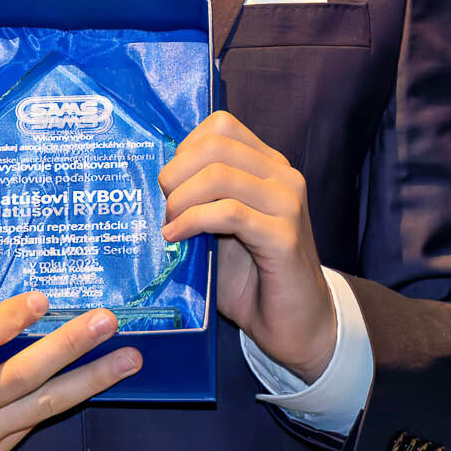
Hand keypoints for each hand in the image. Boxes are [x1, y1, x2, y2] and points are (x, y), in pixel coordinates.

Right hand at [0, 292, 138, 450]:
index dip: (6, 322)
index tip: (40, 298)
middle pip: (20, 377)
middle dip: (67, 348)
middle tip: (106, 320)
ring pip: (41, 407)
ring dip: (89, 381)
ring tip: (129, 358)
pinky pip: (34, 424)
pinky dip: (68, 402)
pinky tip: (98, 381)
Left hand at [160, 111, 335, 382]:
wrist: (296, 324)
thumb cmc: (252, 278)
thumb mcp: (220, 228)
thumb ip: (200, 199)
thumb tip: (153, 182)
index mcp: (269, 165)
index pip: (221, 126)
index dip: (185, 148)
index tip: (168, 184)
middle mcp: (283, 176)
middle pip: (216, 145)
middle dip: (176, 173)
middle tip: (163, 206)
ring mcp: (288, 203)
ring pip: (220, 175)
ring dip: (181, 200)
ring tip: (168, 226)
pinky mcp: (284, 236)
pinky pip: (229, 213)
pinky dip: (193, 221)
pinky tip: (176, 238)